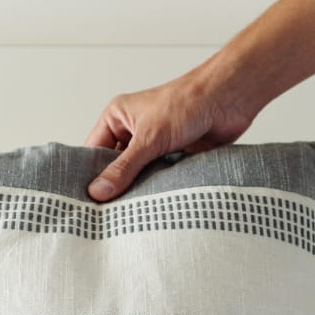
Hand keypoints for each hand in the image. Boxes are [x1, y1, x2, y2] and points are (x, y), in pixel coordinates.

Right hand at [83, 65, 253, 201]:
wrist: (228, 100)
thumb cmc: (187, 102)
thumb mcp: (149, 137)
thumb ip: (124, 167)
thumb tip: (99, 191)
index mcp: (118, 117)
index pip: (93, 150)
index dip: (89, 174)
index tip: (85, 201)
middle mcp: (134, 131)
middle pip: (115, 166)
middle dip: (114, 186)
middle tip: (105, 214)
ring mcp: (154, 145)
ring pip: (138, 175)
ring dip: (138, 189)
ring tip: (128, 213)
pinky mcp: (174, 157)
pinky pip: (159, 179)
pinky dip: (157, 190)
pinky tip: (153, 205)